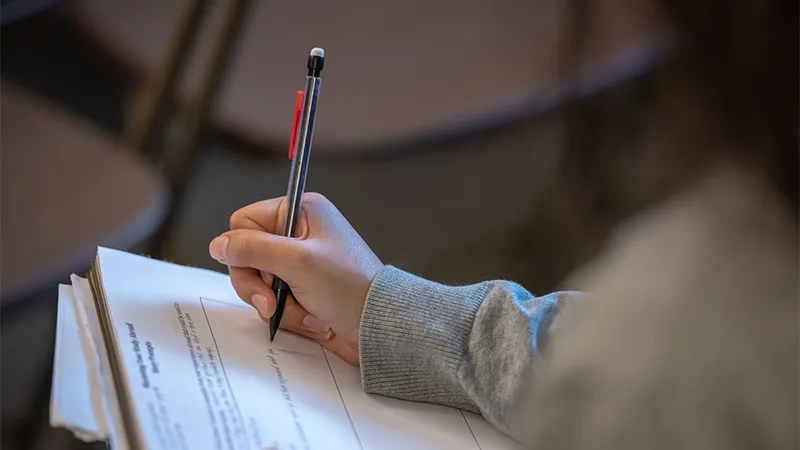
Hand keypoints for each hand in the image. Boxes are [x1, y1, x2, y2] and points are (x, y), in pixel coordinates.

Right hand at [208, 193, 382, 365]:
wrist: (379, 327)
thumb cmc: (349, 287)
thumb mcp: (296, 262)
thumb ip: (252, 249)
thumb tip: (217, 245)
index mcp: (300, 211)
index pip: (244, 222)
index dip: (244, 249)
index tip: (263, 271)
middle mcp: (298, 233)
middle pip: (246, 256)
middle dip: (261, 286)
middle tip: (275, 302)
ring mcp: (299, 264)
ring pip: (259, 284)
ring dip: (280, 305)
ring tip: (310, 314)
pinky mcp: (303, 290)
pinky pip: (276, 302)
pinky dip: (292, 316)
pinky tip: (317, 320)